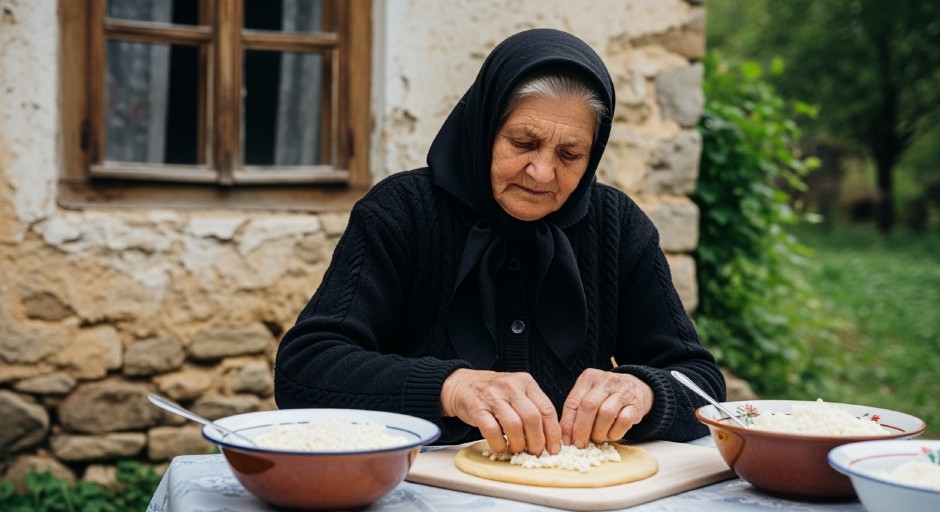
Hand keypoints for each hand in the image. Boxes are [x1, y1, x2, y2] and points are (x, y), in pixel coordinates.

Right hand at [441, 368, 561, 454]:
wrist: (462, 385)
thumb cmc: (493, 393)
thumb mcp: (516, 392)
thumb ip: (532, 408)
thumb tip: (550, 438)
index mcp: (525, 382)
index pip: (547, 409)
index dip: (553, 433)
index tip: (553, 449)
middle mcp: (511, 386)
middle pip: (532, 418)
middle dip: (537, 441)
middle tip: (534, 452)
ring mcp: (493, 396)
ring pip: (514, 425)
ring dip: (518, 444)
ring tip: (516, 449)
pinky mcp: (477, 408)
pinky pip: (492, 431)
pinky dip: (499, 444)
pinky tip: (500, 447)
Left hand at [559, 368, 652, 447]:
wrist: (637, 387)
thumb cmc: (607, 396)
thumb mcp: (590, 395)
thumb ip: (577, 411)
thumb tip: (566, 437)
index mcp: (589, 378)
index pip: (572, 402)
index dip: (567, 424)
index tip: (567, 441)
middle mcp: (605, 381)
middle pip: (588, 406)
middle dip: (581, 429)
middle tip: (580, 444)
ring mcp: (622, 391)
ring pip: (605, 414)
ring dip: (598, 432)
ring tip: (597, 439)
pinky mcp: (636, 404)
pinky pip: (623, 421)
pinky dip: (615, 433)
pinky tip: (612, 435)